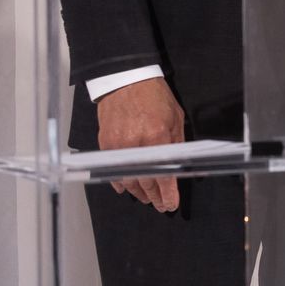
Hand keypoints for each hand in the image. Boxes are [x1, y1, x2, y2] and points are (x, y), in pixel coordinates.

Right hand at [96, 77, 184, 211]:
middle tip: (160, 205)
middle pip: (145, 181)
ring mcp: (118, 147)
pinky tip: (127, 188)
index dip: (168, 194)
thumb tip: (178, 165)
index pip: (164, 175)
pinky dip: (121, 181)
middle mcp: (136, 145)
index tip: (171, 204)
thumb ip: (176, 142)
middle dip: (154, 196)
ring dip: (138, 192)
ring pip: (128, 180)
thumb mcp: (175, 116)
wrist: (126, 80)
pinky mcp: (106, 145)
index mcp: (158, 137)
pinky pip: (113, 171)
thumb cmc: (155, 96)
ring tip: (147, 198)